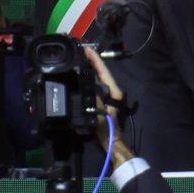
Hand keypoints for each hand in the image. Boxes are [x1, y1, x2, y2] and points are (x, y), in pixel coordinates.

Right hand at [84, 47, 134, 167]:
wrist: (111, 142)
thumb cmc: (107, 129)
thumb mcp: (99, 114)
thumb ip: (94, 100)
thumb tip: (87, 87)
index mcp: (113, 92)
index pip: (104, 72)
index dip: (95, 60)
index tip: (87, 50)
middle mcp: (112, 91)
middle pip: (101, 73)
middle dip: (92, 62)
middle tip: (80, 52)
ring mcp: (108, 96)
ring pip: (98, 79)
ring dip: (90, 70)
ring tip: (79, 60)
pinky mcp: (103, 101)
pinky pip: (95, 87)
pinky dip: (89, 80)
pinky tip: (81, 78)